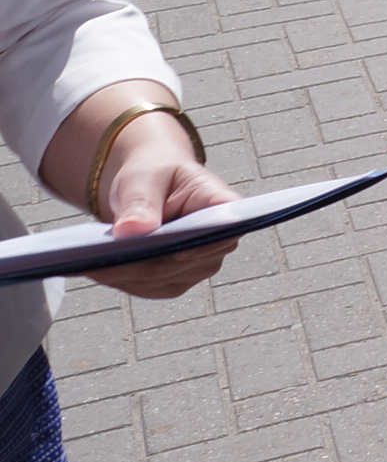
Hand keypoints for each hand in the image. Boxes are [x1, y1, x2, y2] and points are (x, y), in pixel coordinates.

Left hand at [52, 88, 240, 301]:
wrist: (149, 186)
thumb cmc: (154, 174)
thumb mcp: (145, 177)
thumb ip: (141, 201)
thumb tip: (133, 231)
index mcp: (222, 205)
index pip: (225, 228)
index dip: (204, 243)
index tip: (177, 251)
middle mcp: (219, 241)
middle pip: (181, 261)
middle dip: (140, 262)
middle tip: (96, 260)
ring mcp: (199, 264)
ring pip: (160, 279)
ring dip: (123, 273)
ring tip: (87, 263)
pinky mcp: (176, 279)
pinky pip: (147, 287)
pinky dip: (120, 279)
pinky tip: (96, 269)